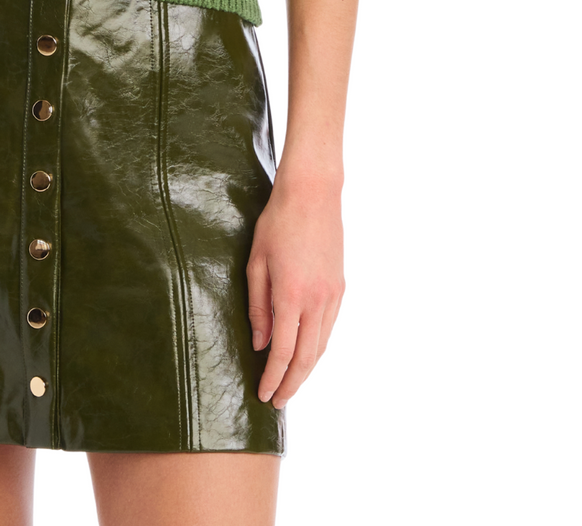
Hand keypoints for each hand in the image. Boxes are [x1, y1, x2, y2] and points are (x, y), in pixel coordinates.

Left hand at [246, 177, 344, 407]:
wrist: (313, 193)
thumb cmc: (277, 222)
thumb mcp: (256, 262)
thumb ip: (257, 306)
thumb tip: (261, 343)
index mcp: (291, 295)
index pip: (283, 351)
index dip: (273, 377)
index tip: (264, 394)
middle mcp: (316, 300)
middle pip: (307, 357)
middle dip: (292, 384)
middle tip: (278, 402)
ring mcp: (333, 294)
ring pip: (321, 345)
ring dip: (307, 369)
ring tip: (291, 384)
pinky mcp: (340, 286)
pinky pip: (329, 327)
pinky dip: (318, 346)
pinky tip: (307, 353)